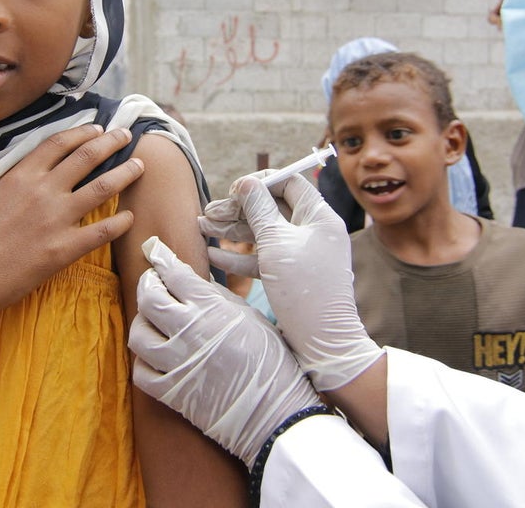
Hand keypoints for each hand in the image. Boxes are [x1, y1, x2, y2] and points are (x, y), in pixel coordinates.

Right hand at [0, 125, 145, 337]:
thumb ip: (7, 180)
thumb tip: (22, 171)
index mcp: (20, 176)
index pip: (59, 143)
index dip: (82, 133)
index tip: (97, 128)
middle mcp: (43, 191)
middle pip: (86, 157)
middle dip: (111, 143)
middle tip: (127, 136)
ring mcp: (56, 219)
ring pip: (102, 187)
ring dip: (124, 174)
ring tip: (139, 166)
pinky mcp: (64, 249)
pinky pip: (102, 230)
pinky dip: (120, 221)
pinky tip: (129, 216)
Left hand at [129, 237, 321, 467]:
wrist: (276, 411)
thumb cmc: (271, 359)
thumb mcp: (249, 316)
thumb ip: (217, 297)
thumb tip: (193, 280)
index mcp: (211, 308)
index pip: (173, 273)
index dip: (160, 257)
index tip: (153, 249)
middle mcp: (189, 331)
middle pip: (148, 298)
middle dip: (147, 284)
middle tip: (152, 282)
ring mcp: (177, 363)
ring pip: (138, 334)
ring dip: (142, 322)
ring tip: (153, 321)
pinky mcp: (171, 392)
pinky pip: (140, 371)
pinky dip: (144, 360)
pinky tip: (155, 355)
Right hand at [199, 174, 383, 391]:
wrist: (322, 341)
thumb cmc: (303, 288)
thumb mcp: (276, 243)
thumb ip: (259, 210)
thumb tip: (247, 183)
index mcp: (319, 217)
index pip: (289, 183)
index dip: (260, 183)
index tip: (234, 191)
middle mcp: (312, 232)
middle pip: (272, 207)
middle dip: (238, 209)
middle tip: (208, 213)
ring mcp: (301, 254)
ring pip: (264, 233)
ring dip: (233, 230)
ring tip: (202, 228)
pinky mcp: (291, 276)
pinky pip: (263, 258)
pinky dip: (240, 255)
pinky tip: (214, 254)